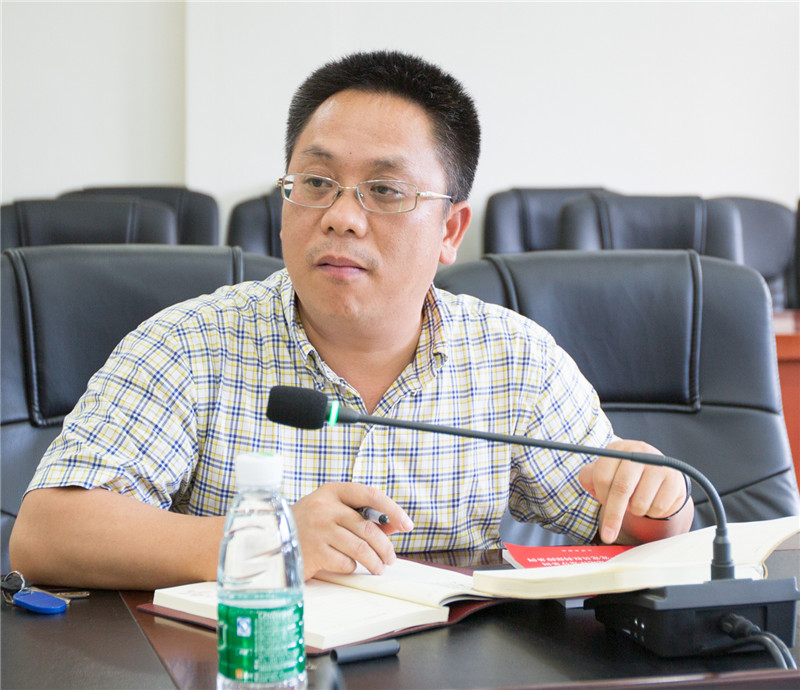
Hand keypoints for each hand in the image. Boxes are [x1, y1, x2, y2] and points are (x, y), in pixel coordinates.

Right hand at [291, 482, 413, 580]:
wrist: (269, 539)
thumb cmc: (307, 525)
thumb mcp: (331, 511)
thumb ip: (359, 515)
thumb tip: (394, 526)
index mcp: (333, 491)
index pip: (371, 495)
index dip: (393, 510)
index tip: (407, 524)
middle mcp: (326, 507)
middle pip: (369, 528)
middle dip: (386, 547)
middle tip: (391, 558)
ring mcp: (319, 529)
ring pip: (361, 548)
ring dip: (375, 561)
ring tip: (378, 567)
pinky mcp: (314, 551)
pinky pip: (345, 562)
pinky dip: (351, 567)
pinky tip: (346, 565)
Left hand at [578, 439, 691, 543]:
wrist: (658, 472)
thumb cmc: (625, 475)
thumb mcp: (605, 471)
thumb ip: (590, 476)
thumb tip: (586, 481)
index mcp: (618, 449)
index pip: (602, 475)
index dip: (600, 494)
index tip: (601, 503)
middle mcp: (639, 453)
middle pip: (621, 489)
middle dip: (613, 516)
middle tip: (607, 535)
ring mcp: (659, 465)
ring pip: (640, 502)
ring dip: (635, 510)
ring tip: (637, 500)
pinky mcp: (675, 480)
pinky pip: (658, 508)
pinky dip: (651, 512)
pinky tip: (652, 500)